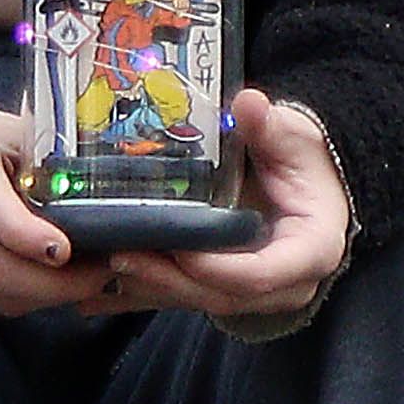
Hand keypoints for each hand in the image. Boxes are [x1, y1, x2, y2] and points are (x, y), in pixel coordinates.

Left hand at [105, 89, 355, 326]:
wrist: (304, 180)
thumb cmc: (302, 160)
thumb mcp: (292, 138)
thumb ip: (269, 127)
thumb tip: (249, 104)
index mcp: (309, 250)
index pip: (263, 273)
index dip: (219, 268)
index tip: (182, 252)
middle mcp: (282, 282)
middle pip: (220, 295)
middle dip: (168, 280)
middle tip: (121, 256)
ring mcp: (249, 291)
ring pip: (194, 300)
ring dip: (146, 286)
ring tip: (100, 265)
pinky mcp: (219, 288)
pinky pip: (176, 297)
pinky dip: (137, 293)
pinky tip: (94, 291)